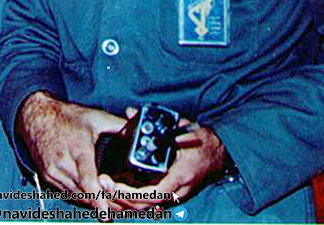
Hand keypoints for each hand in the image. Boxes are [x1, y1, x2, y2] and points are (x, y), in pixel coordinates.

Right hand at [16, 91, 125, 208]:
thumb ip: (118, 126)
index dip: (97, 197)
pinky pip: (66, 193)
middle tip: (118, 211)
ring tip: (109, 208)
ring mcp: (53, 172)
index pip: (87, 179)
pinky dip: (80, 197)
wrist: (37, 117)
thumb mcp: (96, 117)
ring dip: (91, 203)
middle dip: (101, 203)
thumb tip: (137, 131)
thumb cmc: (67, 116)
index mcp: (78, 148)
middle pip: (83, 192)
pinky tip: (92, 198)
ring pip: (75, 196)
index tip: (106, 214)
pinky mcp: (48, 177)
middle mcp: (63, 163)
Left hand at [102, 112, 226, 210]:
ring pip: (147, 210)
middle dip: (120, 200)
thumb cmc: (202, 141)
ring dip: (125, 204)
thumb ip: (155, 122)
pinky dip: (135, 203)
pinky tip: (121, 196)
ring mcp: (177, 197)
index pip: (151, 194)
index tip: (111, 184)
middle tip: (102, 187)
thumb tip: (131, 112)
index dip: (129, 194)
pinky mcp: (174, 197)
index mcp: (179, 176)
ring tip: (107, 192)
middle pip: (144, 208)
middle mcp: (178, 192)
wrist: (221, 154)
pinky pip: (152, 206)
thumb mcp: (180, 127)